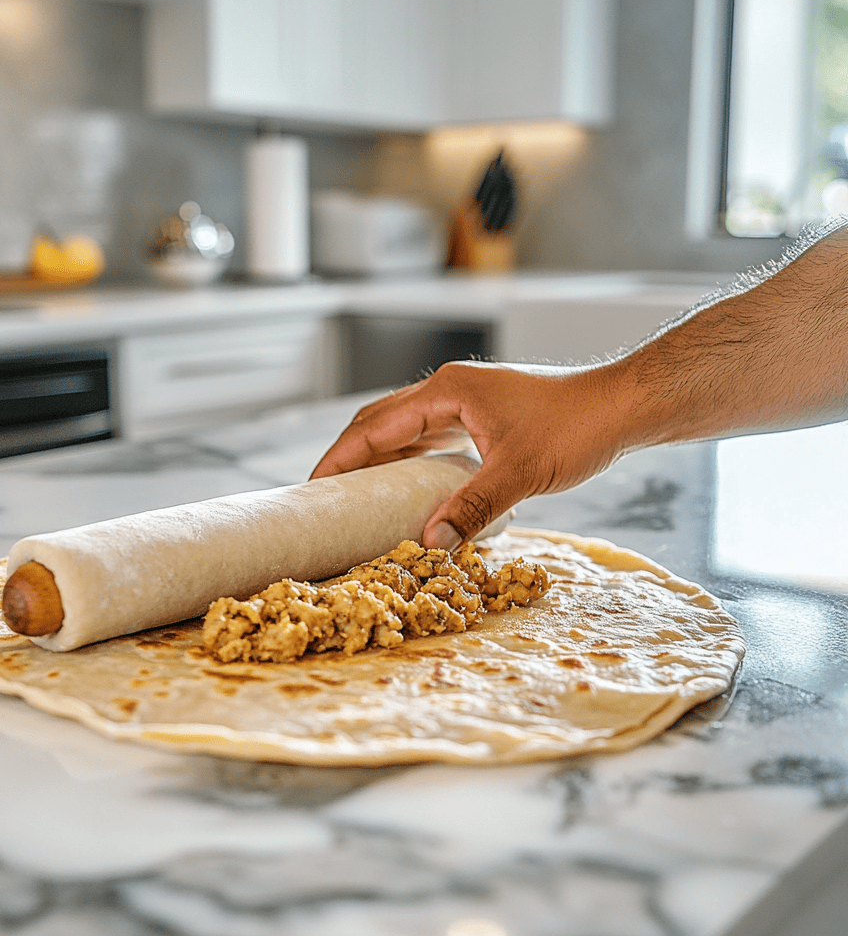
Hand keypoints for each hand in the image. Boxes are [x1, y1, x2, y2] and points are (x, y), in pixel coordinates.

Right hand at [311, 360, 623, 548]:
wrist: (620, 406)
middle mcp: (449, 391)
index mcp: (447, 392)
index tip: (313, 487)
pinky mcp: (479, 416)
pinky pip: (429, 438)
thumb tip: (431, 544)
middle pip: (380, 422)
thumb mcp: (519, 473)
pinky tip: (406, 487)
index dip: (340, 457)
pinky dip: (409, 461)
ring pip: (404, 430)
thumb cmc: (576, 427)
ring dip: (379, 460)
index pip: (374, 426)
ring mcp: (464, 401)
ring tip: (356, 497)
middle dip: (350, 458)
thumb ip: (472, 508)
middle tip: (326, 497)